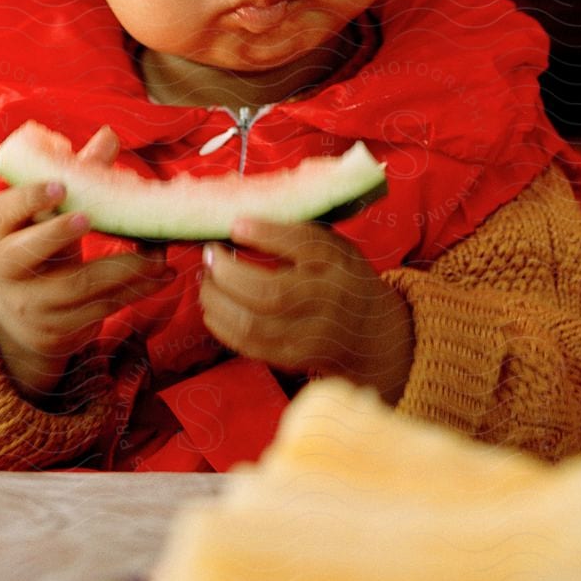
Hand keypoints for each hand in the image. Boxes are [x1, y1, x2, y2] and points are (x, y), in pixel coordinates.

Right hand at [0, 125, 174, 405]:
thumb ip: (78, 175)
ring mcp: (33, 302)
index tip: (60, 186)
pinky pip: (101, 309)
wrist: (23, 320)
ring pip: (78, 286)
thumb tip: (109, 135)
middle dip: (59, 234)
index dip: (28, 199)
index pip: (4, 211)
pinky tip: (161, 276)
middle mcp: (9, 268)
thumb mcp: (50, 215)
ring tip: (158, 253)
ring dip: (124, 268)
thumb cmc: (43, 248)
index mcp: (4, 231)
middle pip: (28, 253)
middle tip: (91, 218)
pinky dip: (136, 291)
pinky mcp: (59, 328)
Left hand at [197, 215, 414, 403]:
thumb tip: (236, 222)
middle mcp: (327, 300)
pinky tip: (213, 307)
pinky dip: (222, 324)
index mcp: (337, 263)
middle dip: (227, 272)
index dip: (267, 234)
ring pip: (252, 323)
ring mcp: (310, 334)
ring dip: (217, 300)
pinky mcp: (293, 358)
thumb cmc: (340, 277)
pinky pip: (249, 345)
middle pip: (270, 292)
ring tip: (207, 281)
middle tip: (210, 255)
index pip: (306, 245)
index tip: (235, 225)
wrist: (373, 333)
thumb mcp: (334, 248)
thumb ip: (298, 236)